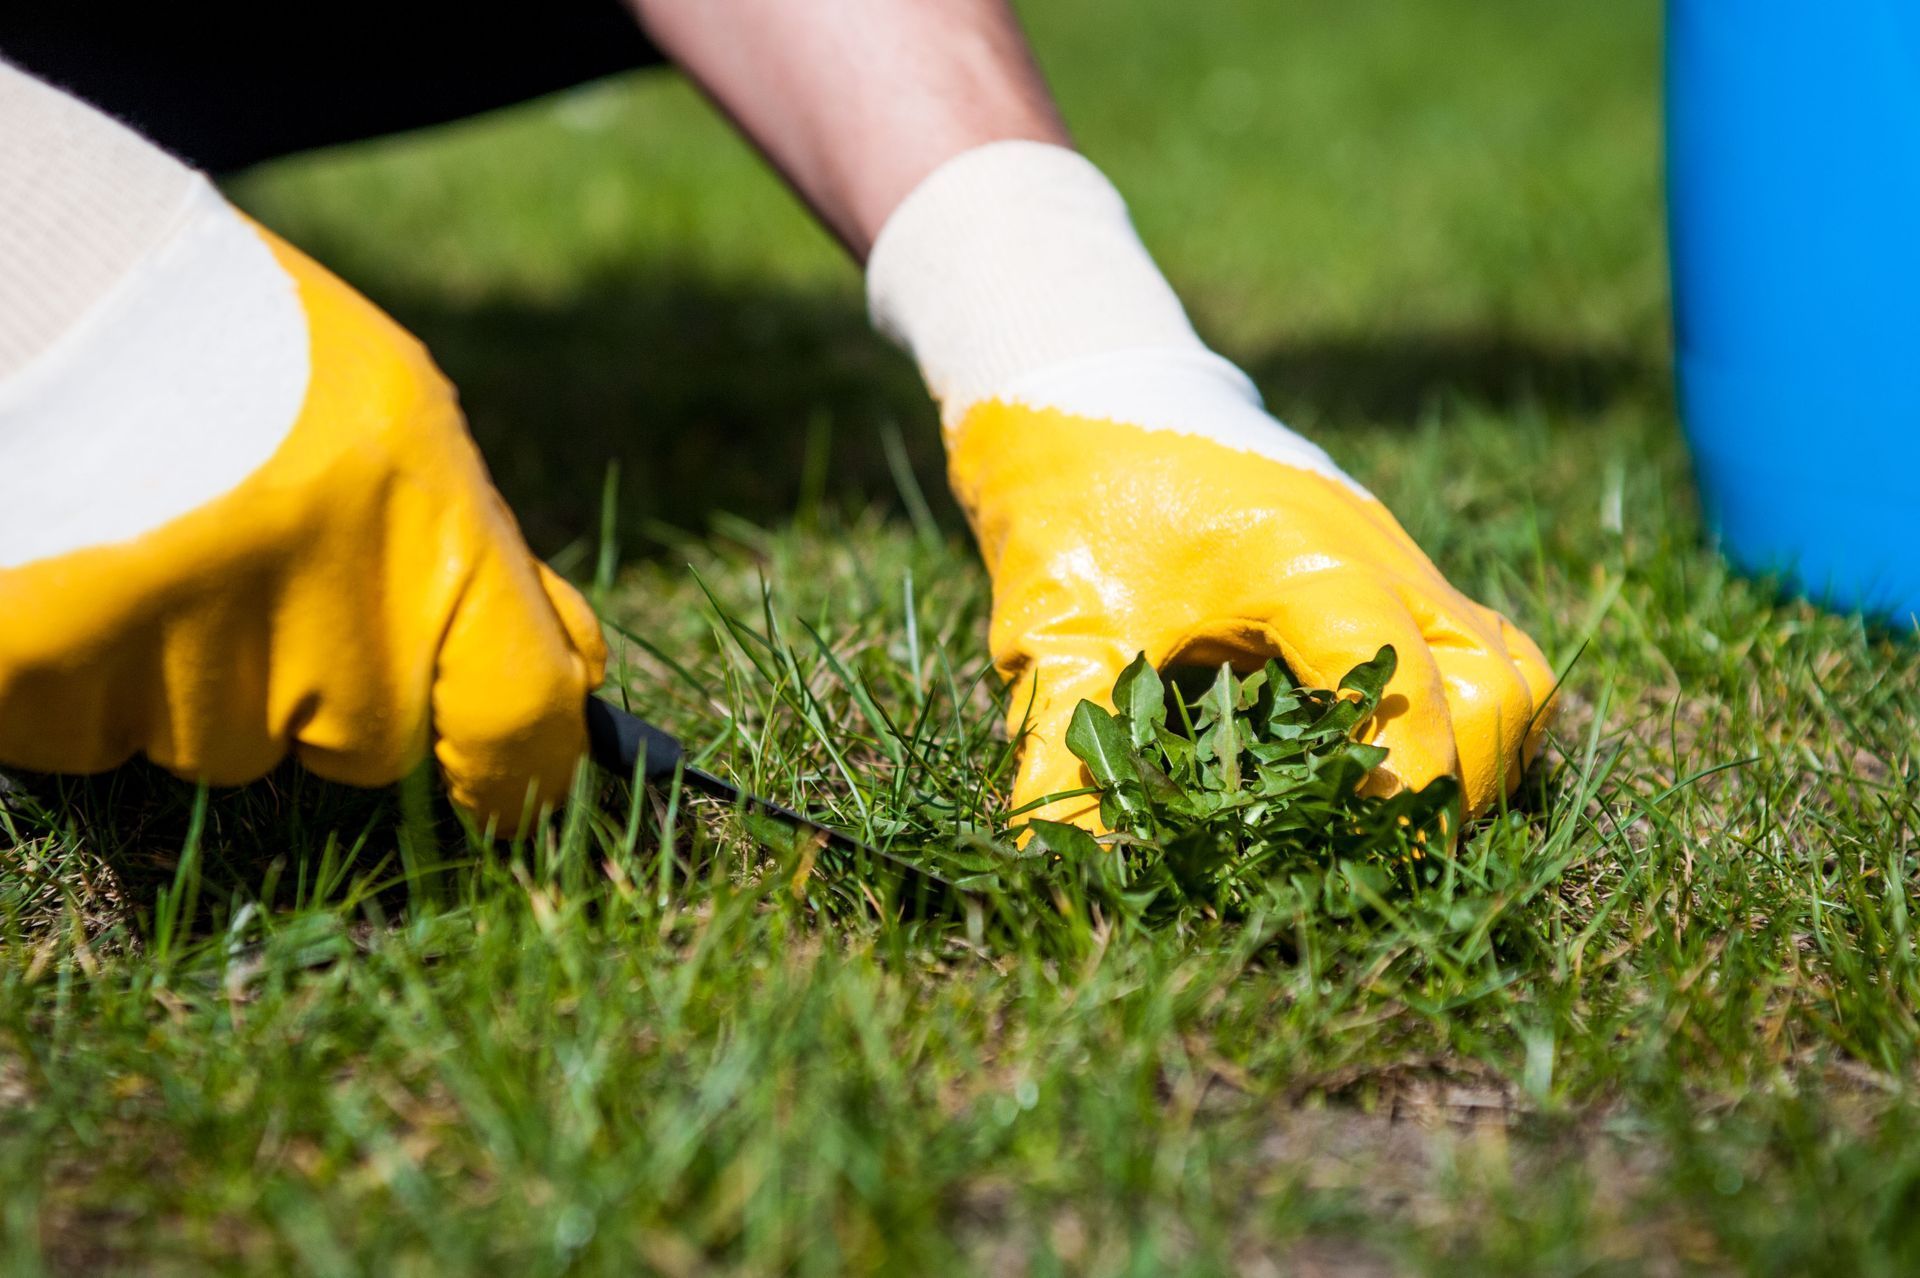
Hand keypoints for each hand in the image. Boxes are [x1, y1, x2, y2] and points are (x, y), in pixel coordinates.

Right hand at [0, 219, 604, 831]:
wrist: (25, 268)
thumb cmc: (225, 337)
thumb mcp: (390, 417)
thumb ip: (472, 557)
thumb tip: (568, 684)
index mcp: (417, 514)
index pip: (516, 709)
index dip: (526, 776)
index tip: (517, 800)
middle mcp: (309, 592)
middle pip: (359, 742)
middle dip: (320, 689)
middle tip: (250, 560)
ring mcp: (169, 642)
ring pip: (217, 744)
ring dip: (191, 677)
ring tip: (145, 531)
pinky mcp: (36, 669)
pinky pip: (91, 737)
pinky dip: (82, 678)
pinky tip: (69, 559)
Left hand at [950, 354, 1557, 831]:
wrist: (1089, 388)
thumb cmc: (1070, 499)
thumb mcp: (1053, 624)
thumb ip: (1061, 744)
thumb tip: (1054, 862)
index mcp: (1304, 560)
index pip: (1402, 688)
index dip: (1405, 788)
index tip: (1368, 862)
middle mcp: (1377, 552)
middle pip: (1496, 684)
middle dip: (1458, 787)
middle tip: (1383, 860)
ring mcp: (1397, 554)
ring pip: (1509, 664)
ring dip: (1480, 754)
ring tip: (1401, 827)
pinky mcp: (1392, 563)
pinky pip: (1480, 644)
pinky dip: (1466, 714)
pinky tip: (1397, 771)